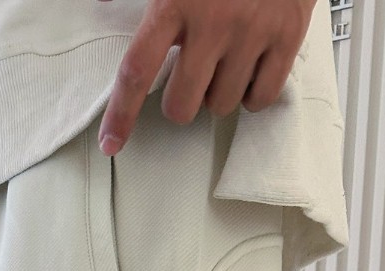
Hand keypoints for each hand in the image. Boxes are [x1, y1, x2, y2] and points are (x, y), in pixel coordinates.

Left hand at [97, 0, 317, 152]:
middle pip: (181, 105)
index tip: (111, 142)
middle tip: (190, 77)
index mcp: (175, 1)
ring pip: (221, 105)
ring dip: (217, 94)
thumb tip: (96, 0)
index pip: (137, 70)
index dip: (121, 114)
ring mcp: (252, 31)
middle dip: (181, 101)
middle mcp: (213, 21)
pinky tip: (249, 68)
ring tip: (224, 62)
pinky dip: (253, 93)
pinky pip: (261, 97)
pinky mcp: (287, 36)